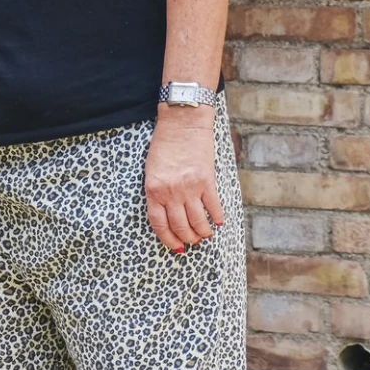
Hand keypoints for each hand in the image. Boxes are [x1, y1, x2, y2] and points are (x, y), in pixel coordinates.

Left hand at [144, 109, 224, 253]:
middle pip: (180, 226)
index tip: (175, 247)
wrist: (182, 123)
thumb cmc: (164, 145)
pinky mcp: (207, 181)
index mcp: (153, 189)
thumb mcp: (152, 170)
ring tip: (204, 235)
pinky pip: (214, 208)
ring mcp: (190, 187)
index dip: (168, 239)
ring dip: (202, 233)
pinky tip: (218, 222)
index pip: (159, 223)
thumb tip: (169, 214)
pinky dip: (217, 219)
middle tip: (192, 242)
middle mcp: (171, 191)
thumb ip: (158, 191)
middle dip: (186, 239)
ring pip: (198, 222)